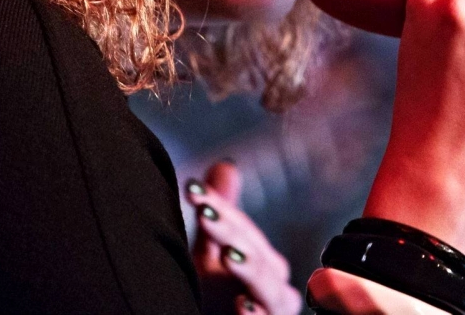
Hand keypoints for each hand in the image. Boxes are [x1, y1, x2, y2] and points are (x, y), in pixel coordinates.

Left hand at [186, 161, 302, 314]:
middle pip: (257, 254)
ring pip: (270, 290)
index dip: (219, 208)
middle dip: (232, 232)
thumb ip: (219, 216)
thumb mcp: (209, 256)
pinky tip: (241, 304)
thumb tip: (225, 165)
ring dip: (250, 271)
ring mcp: (271, 312)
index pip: (243, 228)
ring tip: (229, 255)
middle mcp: (273, 288)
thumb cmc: (214, 301)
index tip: (191, 188)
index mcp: (263, 263)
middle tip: (206, 213)